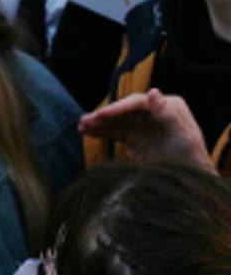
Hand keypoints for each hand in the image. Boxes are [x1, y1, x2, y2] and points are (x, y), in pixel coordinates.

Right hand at [80, 90, 213, 170]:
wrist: (192, 183)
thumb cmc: (192, 159)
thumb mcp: (183, 137)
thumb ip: (168, 115)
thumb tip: (152, 91)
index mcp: (169, 106)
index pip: (138, 103)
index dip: (118, 107)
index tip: (101, 114)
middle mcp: (154, 112)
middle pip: (124, 111)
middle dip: (104, 116)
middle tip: (85, 120)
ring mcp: (143, 125)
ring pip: (117, 121)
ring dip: (99, 123)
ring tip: (81, 126)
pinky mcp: (135, 138)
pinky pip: (115, 132)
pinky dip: (101, 132)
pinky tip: (86, 131)